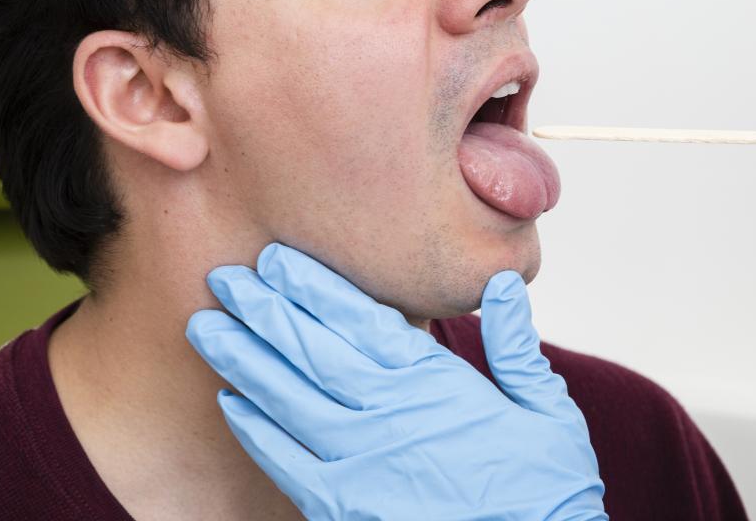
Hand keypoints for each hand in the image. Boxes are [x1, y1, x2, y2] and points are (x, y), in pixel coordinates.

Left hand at [185, 243, 606, 520]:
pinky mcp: (345, 508)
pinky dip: (256, 429)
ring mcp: (362, 465)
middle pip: (313, 352)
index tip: (277, 260)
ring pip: (289, 400)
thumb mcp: (547, 410)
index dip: (314, 287)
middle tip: (225, 277)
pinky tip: (232, 399)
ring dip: (245, 359)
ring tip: (207, 326)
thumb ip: (517, 346)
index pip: (362, 321)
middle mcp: (390, 417)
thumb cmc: (546, 488)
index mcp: (436, 385)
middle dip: (265, 310)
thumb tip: (504, 284)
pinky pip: (288, 463)